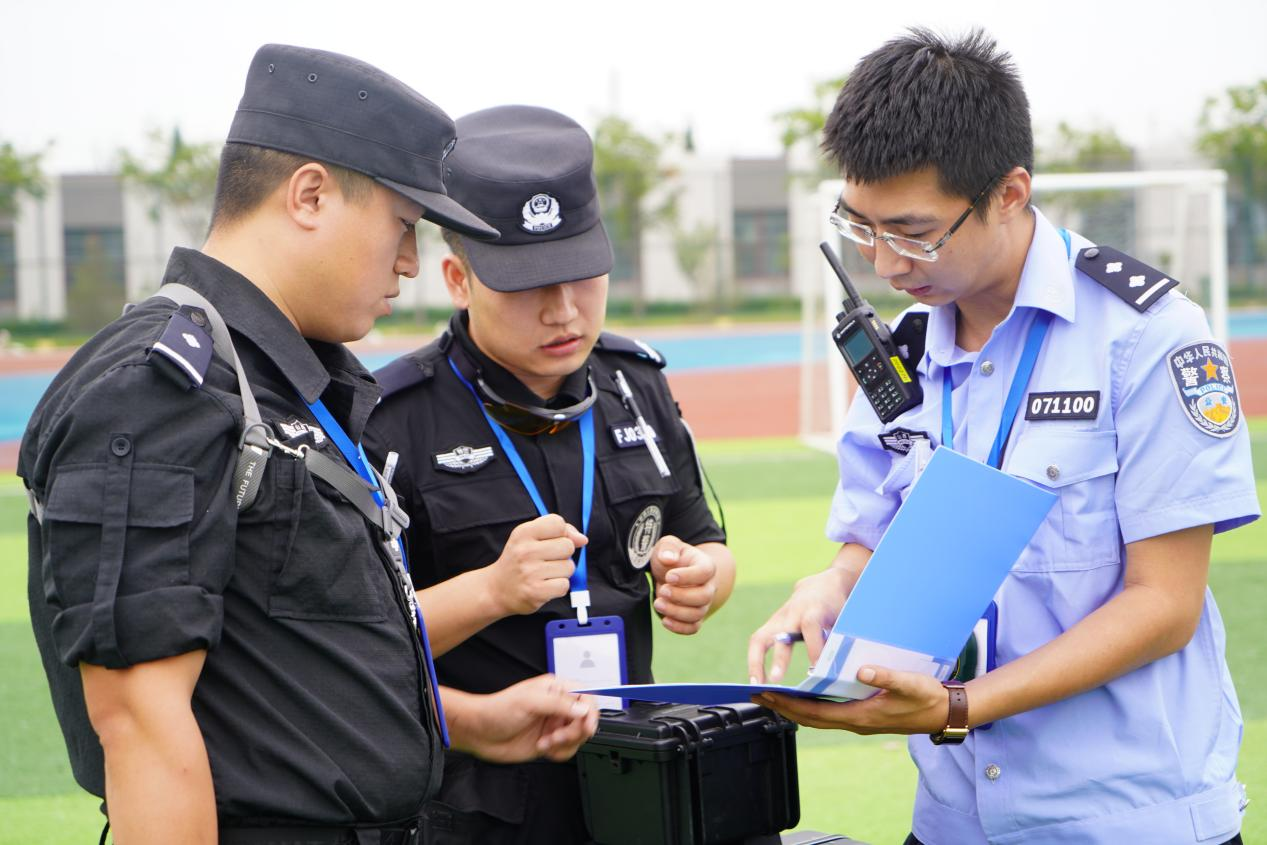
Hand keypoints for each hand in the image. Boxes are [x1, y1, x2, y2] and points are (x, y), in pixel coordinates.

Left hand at [459, 676, 599, 763]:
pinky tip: (543, 747)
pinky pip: (566, 750)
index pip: (586, 696)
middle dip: (574, 731)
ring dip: (564, 743)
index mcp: (555, 689)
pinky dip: (558, 752)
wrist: (479, 733)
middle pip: (585, 720)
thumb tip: (582, 709)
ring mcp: (553, 725)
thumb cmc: (496, 710)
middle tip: (558, 736)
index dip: (591, 711)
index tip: (586, 724)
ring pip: (577, 737)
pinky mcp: (548, 742)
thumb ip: (558, 704)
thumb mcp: (529, 701)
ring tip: (546, 741)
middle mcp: (557, 707)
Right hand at [486, 515, 585, 615]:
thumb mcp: (531, 537)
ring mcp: (530, 573)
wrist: (497, 589)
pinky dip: (558, 587)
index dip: (561, 533)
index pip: (558, 523)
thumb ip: (559, 532)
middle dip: (563, 554)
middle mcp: (525, 551)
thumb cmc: (519, 560)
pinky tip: (545, 585)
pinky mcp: (536, 592)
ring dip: (562, 572)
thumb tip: (583, 539)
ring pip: (569, 567)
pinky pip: (564, 585)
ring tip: (545, 574)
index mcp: (523, 533)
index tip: (550, 541)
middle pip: (568, 546)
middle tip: (546, 561)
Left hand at [650, 535, 716, 634]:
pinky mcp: (695, 617)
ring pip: (697, 614)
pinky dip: (680, 627)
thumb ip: (668, 547)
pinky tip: (665, 620)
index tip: (669, 576)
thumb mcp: (668, 545)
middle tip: (662, 590)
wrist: (673, 572)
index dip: (687, 576)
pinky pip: (693, 627)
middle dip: (681, 596)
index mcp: (706, 565)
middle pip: (704, 596)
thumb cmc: (671, 557)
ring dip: (676, 612)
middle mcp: (709, 586)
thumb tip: (668, 558)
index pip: (705, 572)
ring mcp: (703, 603)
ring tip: (658, 603)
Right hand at [747, 567, 854, 683]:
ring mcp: (779, 618)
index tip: (816, 671)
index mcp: (815, 609)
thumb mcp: (843, 620)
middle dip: (779, 658)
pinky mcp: (771, 624)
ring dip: (755, 663)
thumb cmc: (838, 607)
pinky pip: (758, 642)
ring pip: (759, 638)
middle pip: (781, 634)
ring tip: (756, 685)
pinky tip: (757, 680)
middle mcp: (793, 613)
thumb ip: (836, 641)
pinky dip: (755, 662)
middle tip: (776, 680)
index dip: (813, 648)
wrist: (824, 585)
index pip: (811, 626)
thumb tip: (833, 672)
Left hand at [755, 665, 950, 735]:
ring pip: (817, 718)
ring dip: (794, 708)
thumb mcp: (910, 683)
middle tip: (757, 696)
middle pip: (810, 718)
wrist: (946, 713)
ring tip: (772, 696)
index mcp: (860, 716)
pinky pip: (828, 714)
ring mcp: (858, 721)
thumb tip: (861, 671)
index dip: (789, 705)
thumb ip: (886, 676)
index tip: (768, 696)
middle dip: (782, 707)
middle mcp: (854, 722)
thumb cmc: (928, 697)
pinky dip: (811, 707)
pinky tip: (803, 697)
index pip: (815, 713)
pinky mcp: (863, 716)